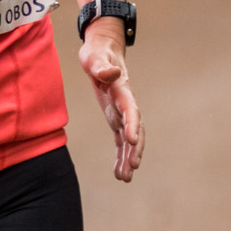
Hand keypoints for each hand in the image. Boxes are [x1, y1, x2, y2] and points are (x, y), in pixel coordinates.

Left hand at [78, 21, 144, 182]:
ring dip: (128, 158)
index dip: (133, 125)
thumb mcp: (94, 57)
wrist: (103, 51)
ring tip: (124, 178)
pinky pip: (121, 141)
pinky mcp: (116, 118)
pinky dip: (121, 156)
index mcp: (123, 91)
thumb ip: (101, 66)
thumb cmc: (97, 54)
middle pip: (136, 129)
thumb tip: (111, 72)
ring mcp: (122, 113)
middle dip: (135, 149)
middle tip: (132, 167)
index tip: (132, 141)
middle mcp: (126, 104)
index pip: (131, 110)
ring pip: (130, 139)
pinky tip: (120, 173)